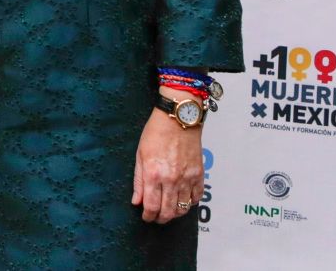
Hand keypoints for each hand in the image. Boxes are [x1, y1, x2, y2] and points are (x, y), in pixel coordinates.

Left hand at [131, 98, 203, 223]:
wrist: (178, 118)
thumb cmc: (156, 132)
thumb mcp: (140, 155)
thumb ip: (138, 181)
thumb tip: (136, 201)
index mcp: (154, 174)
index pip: (151, 206)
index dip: (148, 216)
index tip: (146, 217)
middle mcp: (171, 179)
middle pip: (168, 211)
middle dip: (161, 218)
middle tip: (157, 217)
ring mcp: (187, 178)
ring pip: (183, 208)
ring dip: (175, 213)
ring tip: (169, 210)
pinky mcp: (199, 174)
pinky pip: (196, 197)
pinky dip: (190, 203)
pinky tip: (183, 199)